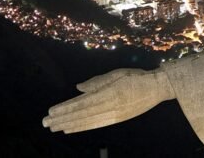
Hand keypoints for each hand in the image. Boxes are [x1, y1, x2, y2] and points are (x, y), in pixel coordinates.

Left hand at [42, 68, 174, 133]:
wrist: (157, 88)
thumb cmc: (136, 77)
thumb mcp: (116, 74)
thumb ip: (97, 82)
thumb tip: (78, 88)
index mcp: (109, 92)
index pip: (82, 103)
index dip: (66, 108)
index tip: (51, 111)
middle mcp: (110, 106)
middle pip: (82, 114)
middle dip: (62, 119)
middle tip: (46, 122)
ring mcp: (114, 114)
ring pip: (87, 121)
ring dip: (69, 124)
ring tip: (55, 127)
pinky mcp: (117, 119)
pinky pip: (96, 125)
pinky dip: (82, 127)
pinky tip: (71, 128)